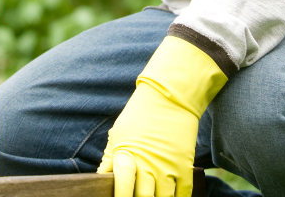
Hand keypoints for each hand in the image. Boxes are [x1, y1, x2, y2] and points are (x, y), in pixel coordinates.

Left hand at [99, 36, 226, 196]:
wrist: (170, 96)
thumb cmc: (140, 115)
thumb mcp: (118, 134)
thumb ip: (110, 159)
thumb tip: (100, 178)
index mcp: (128, 155)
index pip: (122, 187)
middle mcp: (148, 164)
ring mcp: (168, 167)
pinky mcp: (184, 166)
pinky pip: (183, 193)